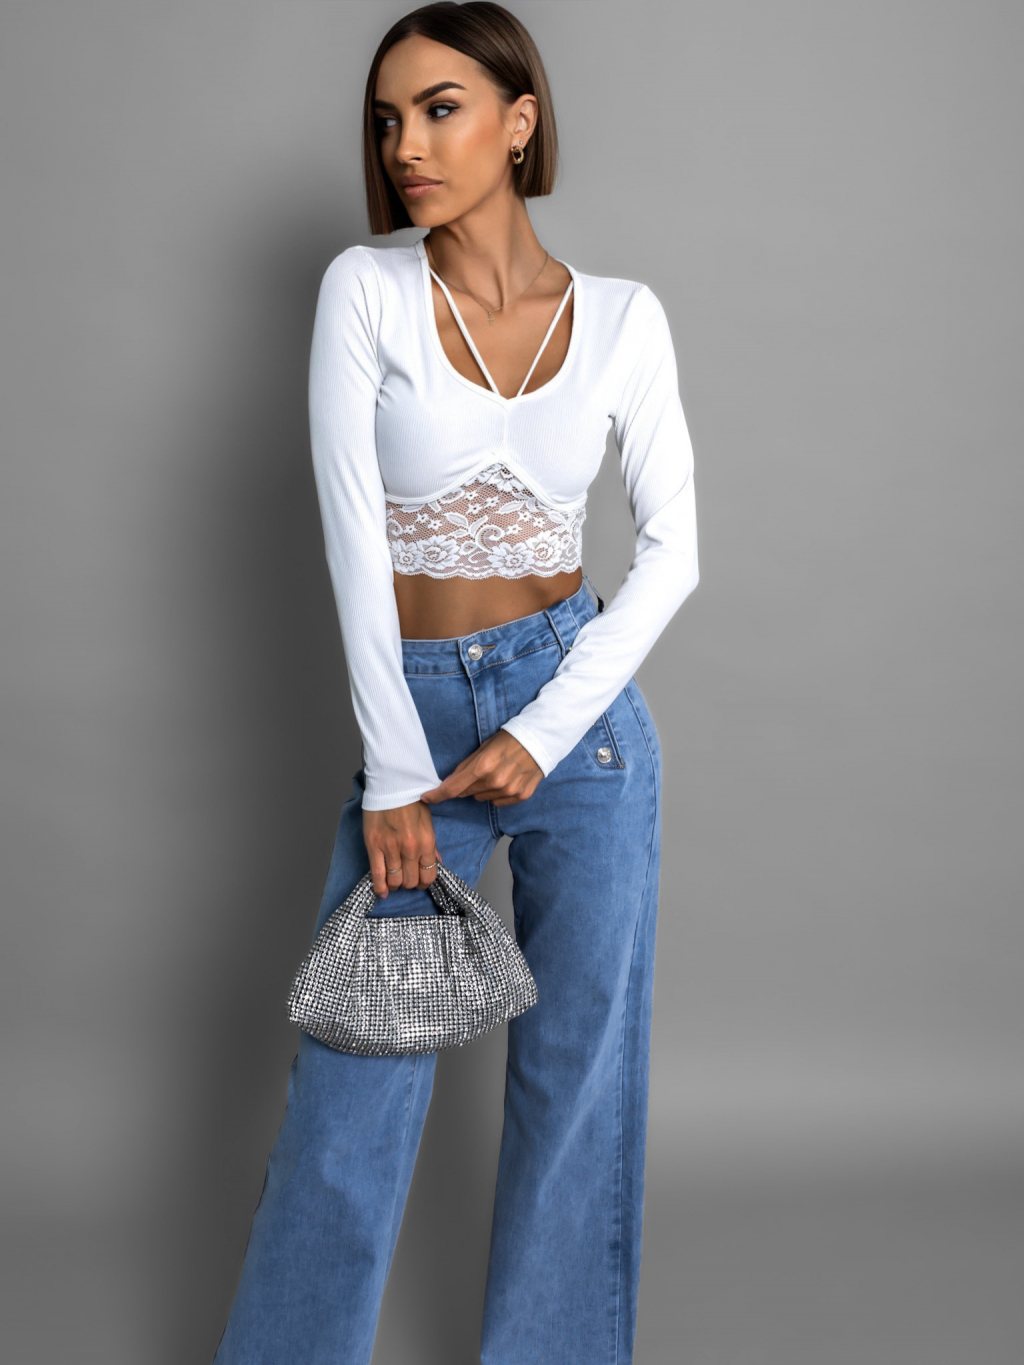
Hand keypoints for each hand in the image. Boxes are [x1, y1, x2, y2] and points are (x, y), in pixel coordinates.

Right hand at [363, 803, 442, 897]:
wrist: (391, 784)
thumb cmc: (411, 799)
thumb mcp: (428, 821)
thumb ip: (432, 845)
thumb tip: (436, 862)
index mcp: (427, 842)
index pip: (429, 874)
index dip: (424, 882)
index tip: (419, 881)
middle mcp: (410, 849)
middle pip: (411, 881)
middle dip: (409, 884)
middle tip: (405, 879)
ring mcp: (391, 848)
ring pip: (395, 881)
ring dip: (395, 885)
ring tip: (393, 882)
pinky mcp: (374, 846)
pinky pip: (377, 874)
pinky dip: (379, 886)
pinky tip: (381, 892)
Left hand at [420, 730, 542, 807]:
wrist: (540, 740)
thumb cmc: (510, 739)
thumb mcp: (483, 747)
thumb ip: (466, 766)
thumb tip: (449, 782)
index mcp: (483, 766)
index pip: (453, 788)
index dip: (437, 795)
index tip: (427, 797)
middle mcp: (495, 781)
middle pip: (467, 793)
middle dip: (466, 784)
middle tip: (478, 770)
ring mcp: (509, 790)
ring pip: (482, 798)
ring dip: (483, 789)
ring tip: (497, 772)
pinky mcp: (521, 796)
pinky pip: (498, 802)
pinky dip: (498, 793)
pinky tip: (507, 779)